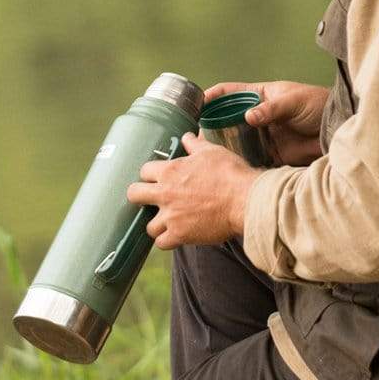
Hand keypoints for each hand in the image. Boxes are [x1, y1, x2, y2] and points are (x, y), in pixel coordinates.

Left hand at [127, 133, 256, 249]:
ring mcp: (171, 216)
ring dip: (157, 223)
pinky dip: (168, 240)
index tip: (157, 178)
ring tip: (167, 221)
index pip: (144, 171)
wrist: (244, 200)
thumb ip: (195, 145)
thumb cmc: (230, 173)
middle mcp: (165, 194)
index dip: (150, 174)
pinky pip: (162, 243)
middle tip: (150, 199)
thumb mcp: (212, 152)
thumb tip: (187, 136)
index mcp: (170, 171)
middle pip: (134, 195)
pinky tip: (176, 235)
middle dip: (140, 196)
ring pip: (148, 225)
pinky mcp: (180, 235)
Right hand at [203, 80, 329, 166]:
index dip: (213, 96)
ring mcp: (263, 135)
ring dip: (223, 145)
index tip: (197, 102)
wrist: (337, 129)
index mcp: (261, 95)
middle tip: (196, 133)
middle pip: (228, 118)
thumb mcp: (294, 101)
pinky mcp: (272, 154)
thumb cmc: (318, 106)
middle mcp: (258, 115)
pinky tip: (229, 167)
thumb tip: (248, 117)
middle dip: (212, 124)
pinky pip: (251, 158)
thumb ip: (271, 109)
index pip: (230, 92)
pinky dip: (241, 162)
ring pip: (236, 139)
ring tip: (205, 153)